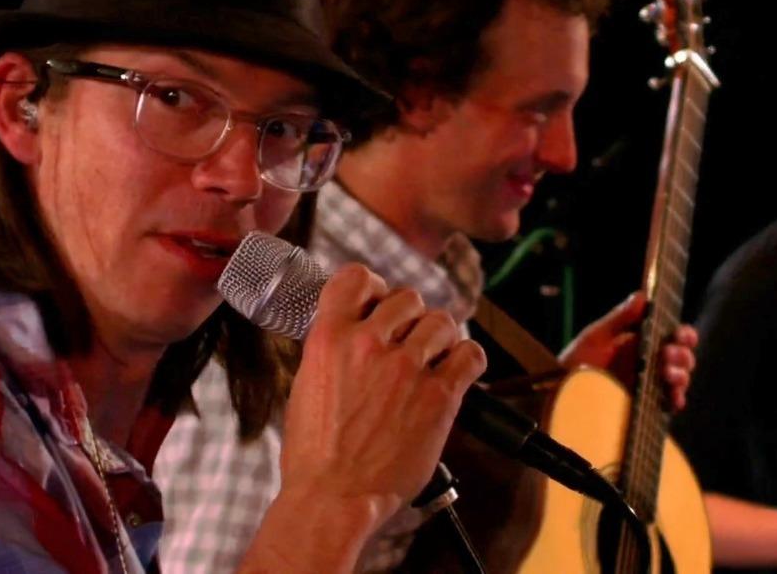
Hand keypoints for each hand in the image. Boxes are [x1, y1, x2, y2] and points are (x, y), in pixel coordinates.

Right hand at [278, 264, 486, 524]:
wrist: (333, 498)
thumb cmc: (314, 453)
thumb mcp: (307, 384)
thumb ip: (334, 349)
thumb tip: (358, 331)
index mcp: (329, 337)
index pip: (357, 277)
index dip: (374, 286)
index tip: (379, 302)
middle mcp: (368, 344)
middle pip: (408, 298)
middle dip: (410, 318)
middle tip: (407, 343)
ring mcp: (406, 369)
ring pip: (441, 321)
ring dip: (440, 338)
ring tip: (432, 360)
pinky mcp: (439, 397)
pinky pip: (470, 355)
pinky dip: (467, 359)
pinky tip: (456, 372)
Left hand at [559, 291, 697, 409]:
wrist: (559, 394)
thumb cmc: (574, 362)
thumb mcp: (595, 337)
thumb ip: (619, 318)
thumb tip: (642, 296)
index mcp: (640, 343)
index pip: (672, 336)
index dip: (684, 335)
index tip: (680, 334)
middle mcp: (649, 363)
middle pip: (681, 357)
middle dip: (682, 354)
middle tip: (669, 353)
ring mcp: (648, 386)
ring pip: (679, 378)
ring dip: (680, 374)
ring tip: (667, 373)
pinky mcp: (645, 407)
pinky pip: (668, 404)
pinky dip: (676, 400)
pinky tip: (673, 397)